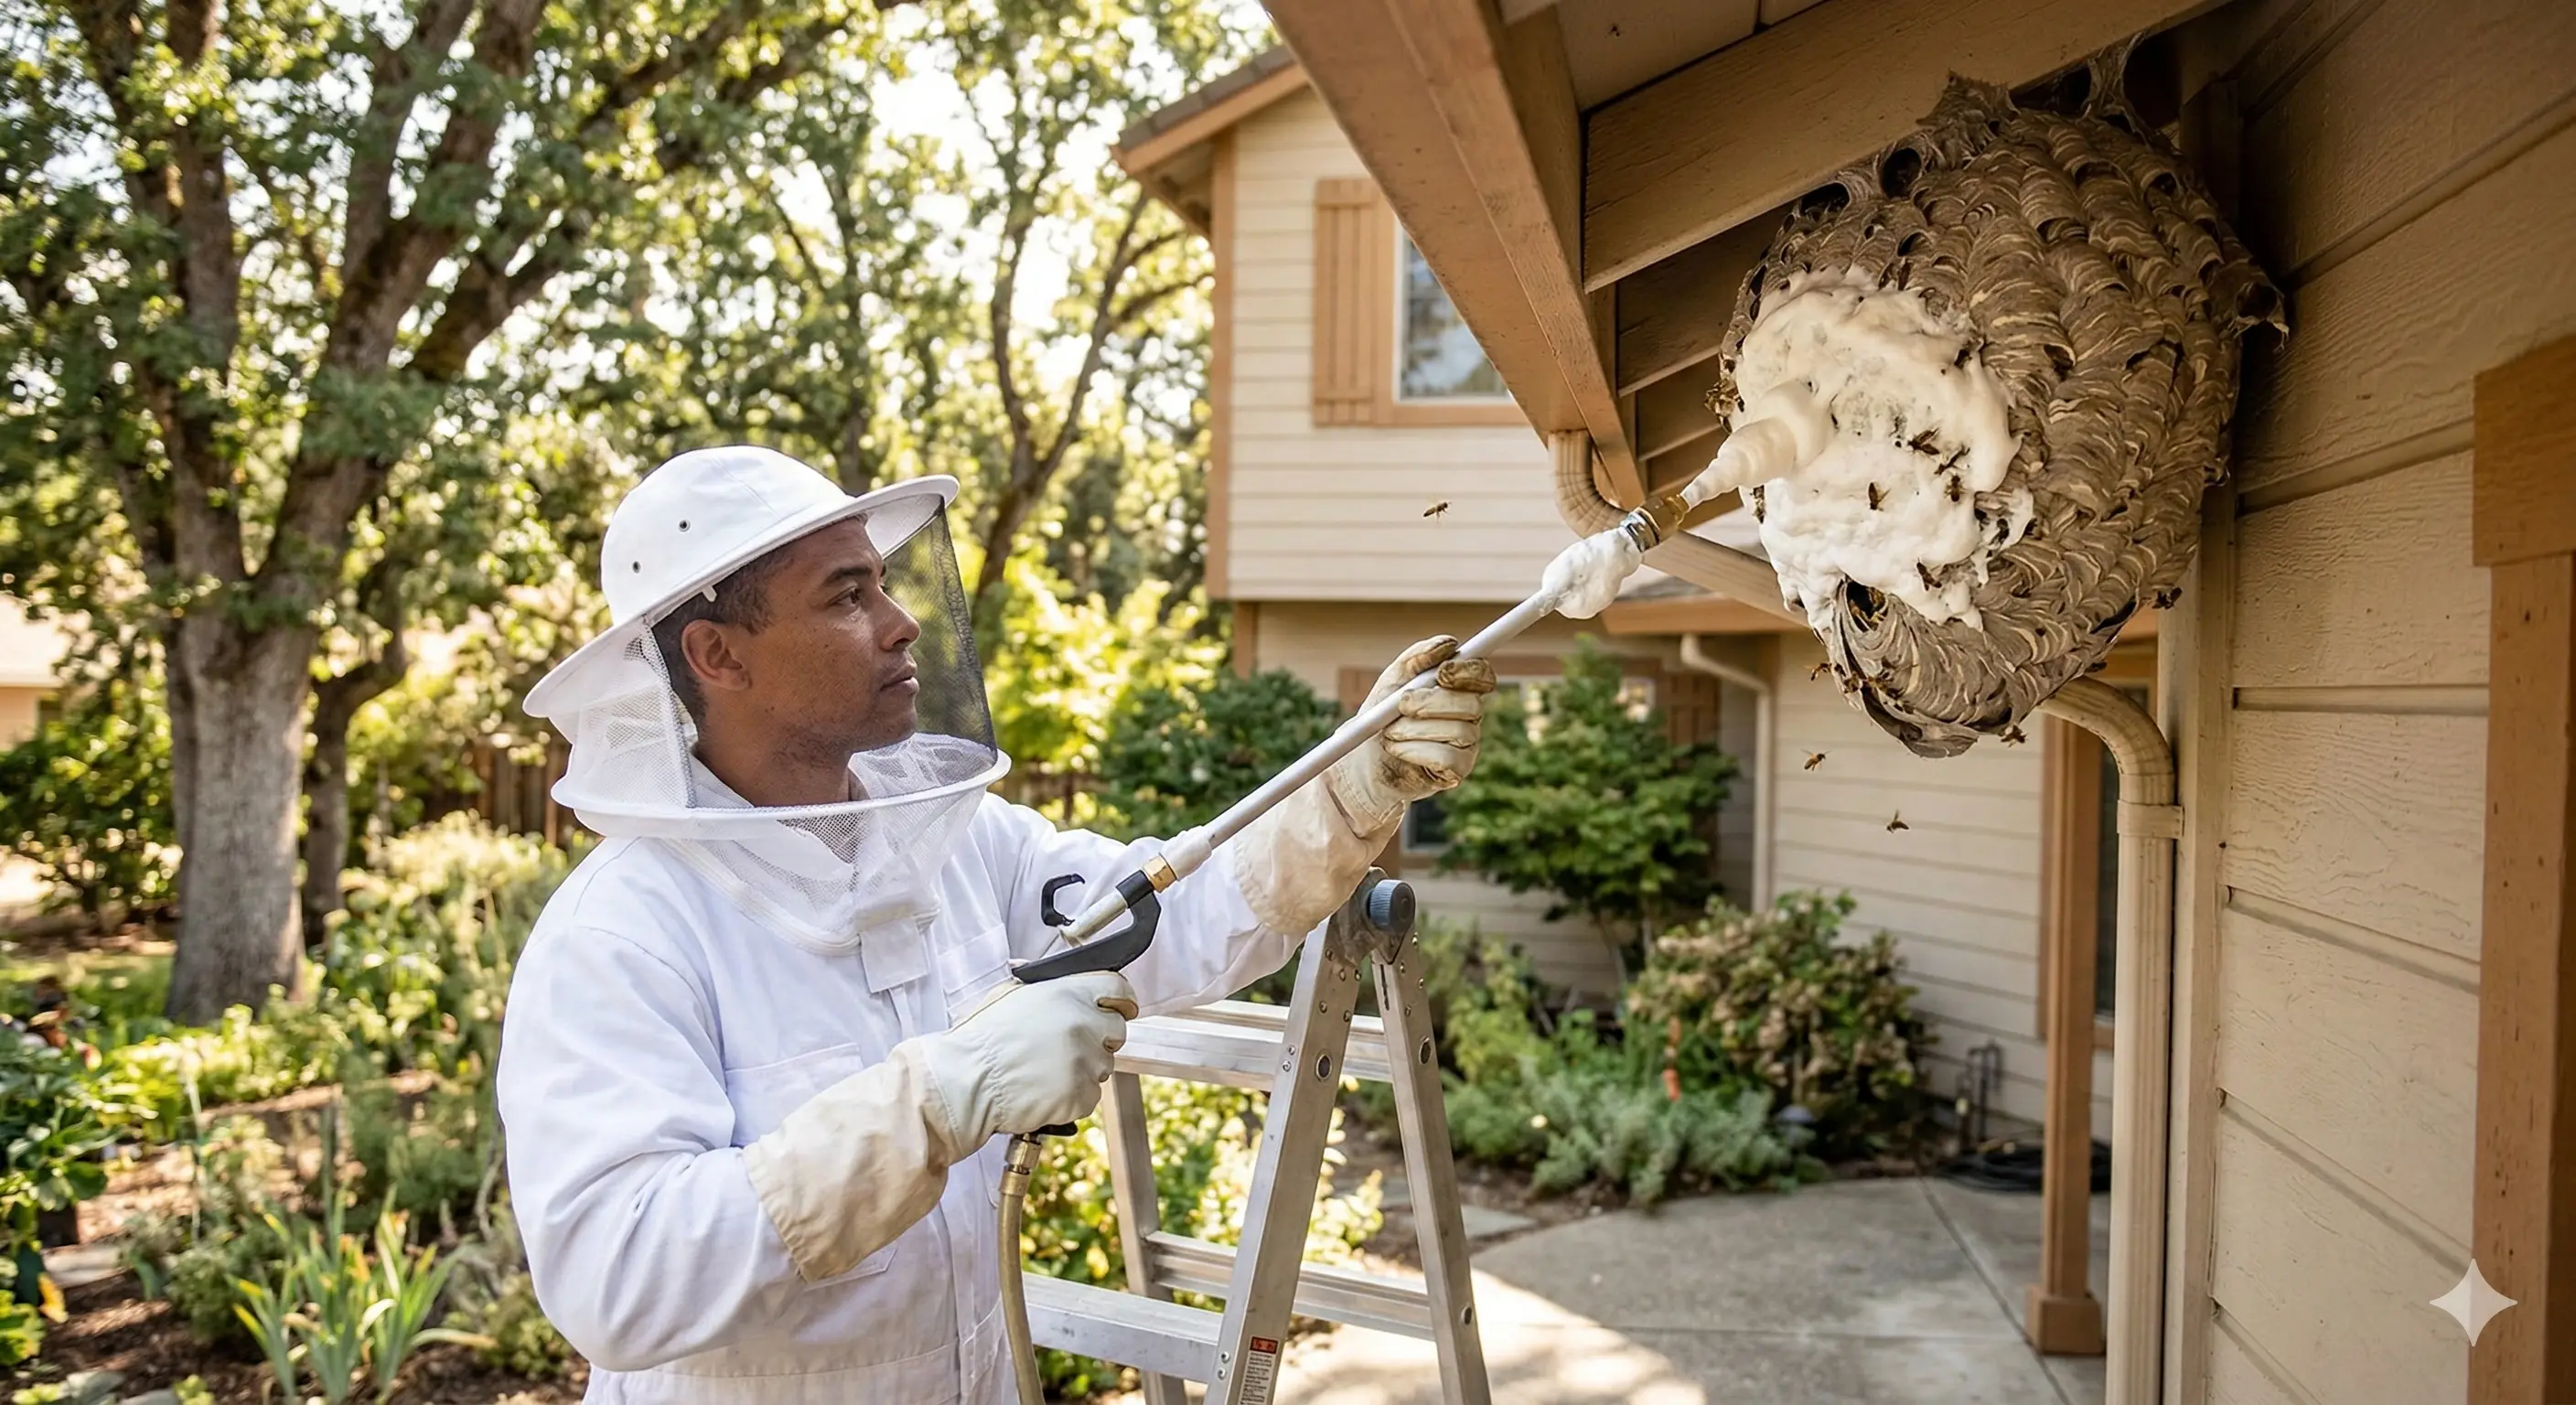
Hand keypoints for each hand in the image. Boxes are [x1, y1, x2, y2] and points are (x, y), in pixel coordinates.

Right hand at [925, 971, 1137, 1145]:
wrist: (966, 1083)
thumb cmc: (981, 1041)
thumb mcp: (1012, 995)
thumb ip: (1051, 989)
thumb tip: (1071, 986)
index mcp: (1069, 993)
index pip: (1120, 988)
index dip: (1122, 999)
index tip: (1122, 1008)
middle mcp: (1084, 1024)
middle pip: (1117, 1030)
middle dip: (1100, 1038)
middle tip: (1068, 1047)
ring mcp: (1085, 1062)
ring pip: (1103, 1066)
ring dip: (1083, 1068)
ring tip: (1045, 1070)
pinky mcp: (1081, 1096)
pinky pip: (1090, 1095)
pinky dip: (1072, 1096)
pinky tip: (1045, 1090)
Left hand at [1325, 636, 1496, 834]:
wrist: (1362, 759)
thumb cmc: (1381, 715)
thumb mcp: (1392, 680)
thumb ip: (1417, 657)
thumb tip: (1449, 644)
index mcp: (1458, 690)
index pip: (1483, 677)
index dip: (1470, 672)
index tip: (1443, 672)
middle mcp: (1469, 717)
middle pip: (1472, 704)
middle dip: (1433, 702)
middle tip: (1402, 704)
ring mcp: (1466, 746)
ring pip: (1458, 731)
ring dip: (1415, 729)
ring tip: (1389, 732)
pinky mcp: (1457, 771)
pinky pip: (1448, 758)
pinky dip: (1416, 750)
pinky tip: (1397, 749)